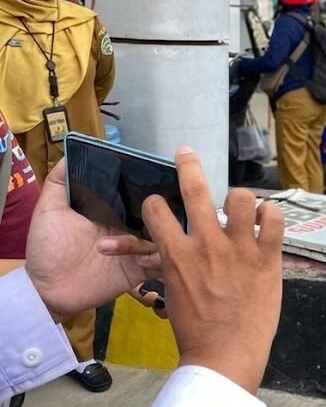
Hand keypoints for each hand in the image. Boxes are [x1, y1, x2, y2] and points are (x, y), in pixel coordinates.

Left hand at [25, 160, 160, 321]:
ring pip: (162, 236)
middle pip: (159, 213)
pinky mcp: (139, 270)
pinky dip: (157, 258)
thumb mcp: (49, 210)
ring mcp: (136, 249)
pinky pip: (161, 261)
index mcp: (114, 210)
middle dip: (162, 210)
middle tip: (157, 209)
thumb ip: (59, 182)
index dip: (152, 185)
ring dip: (149, 238)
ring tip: (125, 242)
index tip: (160, 176)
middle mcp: (130, 227)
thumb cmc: (48, 248)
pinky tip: (141, 259)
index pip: (140, 193)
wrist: (46, 288)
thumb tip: (71, 153)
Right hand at [142, 149, 283, 394]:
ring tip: (243, 204)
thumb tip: (170, 254)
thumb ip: (173, 266)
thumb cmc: (196, 330)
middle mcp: (206, 243)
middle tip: (186, 152)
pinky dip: (272, 212)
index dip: (156, 201)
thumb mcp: (173, 293)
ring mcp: (239, 248)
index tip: (160, 200)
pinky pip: (274, 219)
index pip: (156, 210)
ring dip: (240, 196)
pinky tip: (268, 216)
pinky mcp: (267, 257)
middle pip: (194, 189)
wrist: (225, 353)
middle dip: (188, 165)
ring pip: (241, 197)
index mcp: (176, 254)